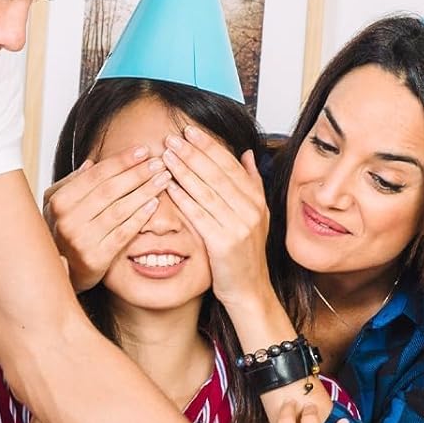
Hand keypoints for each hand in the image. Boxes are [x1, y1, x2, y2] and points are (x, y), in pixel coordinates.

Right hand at [42, 145, 168, 293]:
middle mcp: (69, 220)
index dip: (121, 161)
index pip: (96, 175)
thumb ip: (72, 183)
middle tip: (158, 162)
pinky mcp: (96, 258)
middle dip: (137, 174)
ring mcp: (82, 240)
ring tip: (162, 179)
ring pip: (119, 210)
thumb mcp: (58, 205)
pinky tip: (154, 204)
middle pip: (110, 190)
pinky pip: (123, 233)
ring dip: (144, 192)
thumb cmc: (62, 233)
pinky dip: (140, 217)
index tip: (142, 150)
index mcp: (60, 202)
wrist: (61, 273)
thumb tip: (91, 163)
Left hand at [162, 123, 271, 308]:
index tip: (190, 132)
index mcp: (256, 201)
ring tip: (167, 155)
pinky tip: (169, 186)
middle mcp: (250, 211)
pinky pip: (199, 215)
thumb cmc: (245, 255)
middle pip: (217, 174)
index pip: (230, 165)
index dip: (209, 146)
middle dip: (193, 153)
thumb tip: (247, 153)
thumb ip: (252, 183)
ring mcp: (238, 227)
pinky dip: (183, 198)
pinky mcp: (223, 243)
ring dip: (184, 171)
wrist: (249, 290)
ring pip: (207, 191)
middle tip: (173, 138)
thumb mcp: (257, 216)